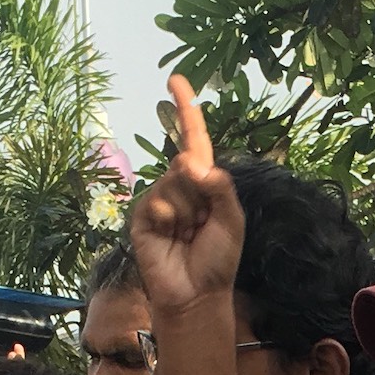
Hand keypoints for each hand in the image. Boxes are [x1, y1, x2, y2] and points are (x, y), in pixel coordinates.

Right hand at [129, 76, 244, 318]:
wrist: (197, 293)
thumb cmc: (218, 258)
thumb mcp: (231, 219)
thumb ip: (219, 187)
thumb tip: (189, 160)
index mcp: (202, 182)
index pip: (193, 138)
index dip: (185, 109)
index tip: (176, 80)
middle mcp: (178, 185)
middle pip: (186, 163)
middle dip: (199, 192)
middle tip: (202, 225)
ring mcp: (158, 200)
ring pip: (173, 184)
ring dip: (187, 212)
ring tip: (188, 235)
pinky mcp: (142, 217)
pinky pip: (157, 203)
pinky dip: (169, 220)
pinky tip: (171, 239)